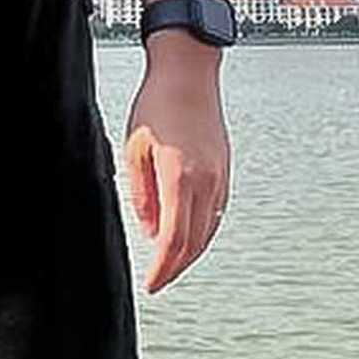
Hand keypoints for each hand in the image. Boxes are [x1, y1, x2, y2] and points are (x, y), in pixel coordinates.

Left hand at [124, 43, 230, 294]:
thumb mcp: (134, 151)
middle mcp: (206, 182)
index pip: (173, 241)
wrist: (189, 74)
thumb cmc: (156, 105)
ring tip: (170, 264)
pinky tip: (188, 236)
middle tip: (158, 281)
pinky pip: (215, 213)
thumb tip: (151, 231)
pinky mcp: (224, 171)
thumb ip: (142, 196)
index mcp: (180, 179)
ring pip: (208, 230)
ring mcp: (219, 177)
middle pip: (194, 242)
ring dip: (190, 253)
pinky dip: (201, 232)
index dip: (162, 269)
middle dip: (176, 268)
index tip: (151, 284)